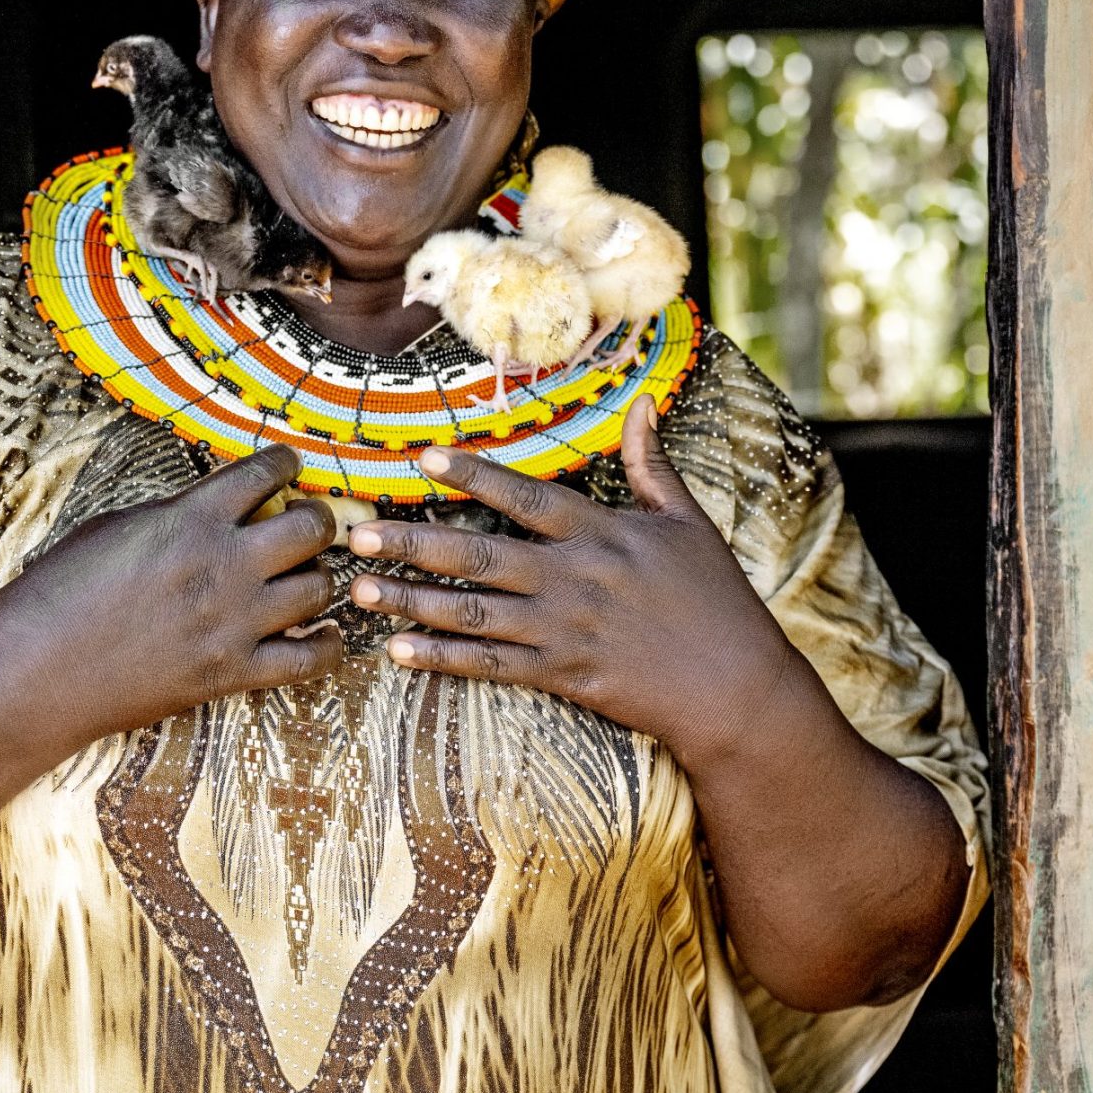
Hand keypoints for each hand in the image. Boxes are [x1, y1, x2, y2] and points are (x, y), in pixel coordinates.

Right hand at [2, 444, 343, 742]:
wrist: (34, 669)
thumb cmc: (60, 591)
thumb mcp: (115, 526)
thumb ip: (175, 513)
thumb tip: (217, 507)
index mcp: (191, 518)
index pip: (267, 471)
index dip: (285, 464)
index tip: (287, 469)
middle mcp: (224, 565)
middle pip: (313, 527)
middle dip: (316, 518)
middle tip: (305, 523)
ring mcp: (234, 623)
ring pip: (320, 588)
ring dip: (317, 578)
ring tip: (302, 577)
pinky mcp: (233, 674)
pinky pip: (310, 660)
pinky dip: (326, 645)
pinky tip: (321, 634)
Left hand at [345, 400, 802, 765]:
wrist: (736, 689)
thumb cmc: (715, 600)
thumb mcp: (688, 521)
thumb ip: (651, 464)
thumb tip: (642, 403)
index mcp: (600, 533)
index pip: (525, 496)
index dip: (472, 474)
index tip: (422, 456)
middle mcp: (573, 579)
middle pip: (479, 556)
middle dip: (412, 544)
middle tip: (356, 535)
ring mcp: (563, 631)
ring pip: (472, 613)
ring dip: (411, 600)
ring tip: (358, 590)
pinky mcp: (562, 675)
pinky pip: (490, 666)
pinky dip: (443, 659)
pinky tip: (399, 651)